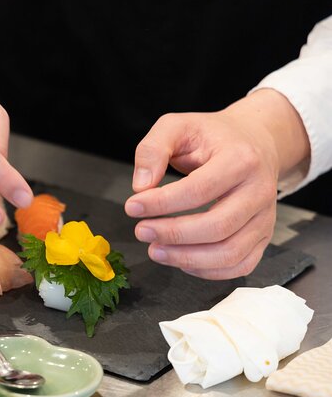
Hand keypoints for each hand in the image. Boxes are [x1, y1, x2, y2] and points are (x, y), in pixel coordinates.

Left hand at [125, 89, 309, 279]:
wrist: (255, 141)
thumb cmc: (211, 135)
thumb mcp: (177, 126)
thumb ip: (153, 150)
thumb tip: (140, 186)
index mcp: (240, 159)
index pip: (199, 190)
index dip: (162, 203)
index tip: (131, 206)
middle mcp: (260, 191)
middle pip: (217, 226)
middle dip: (173, 234)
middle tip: (140, 231)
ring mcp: (265, 217)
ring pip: (230, 253)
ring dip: (187, 258)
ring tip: (154, 250)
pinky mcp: (264, 236)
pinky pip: (240, 265)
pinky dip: (208, 270)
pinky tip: (180, 260)